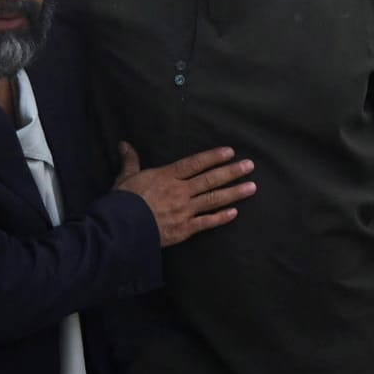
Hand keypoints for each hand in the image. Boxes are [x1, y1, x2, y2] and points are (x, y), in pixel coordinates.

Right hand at [114, 143, 253, 246]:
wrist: (121, 228)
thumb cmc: (122, 201)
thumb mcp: (125, 177)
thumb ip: (130, 160)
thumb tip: (124, 144)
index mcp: (167, 176)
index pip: (194, 163)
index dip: (213, 157)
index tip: (230, 152)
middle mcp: (180, 191)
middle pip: (210, 179)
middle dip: (231, 172)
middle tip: (250, 166)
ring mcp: (184, 211)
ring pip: (213, 199)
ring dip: (234, 193)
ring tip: (251, 187)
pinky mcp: (184, 229)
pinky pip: (207, 222)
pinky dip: (221, 218)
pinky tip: (234, 213)